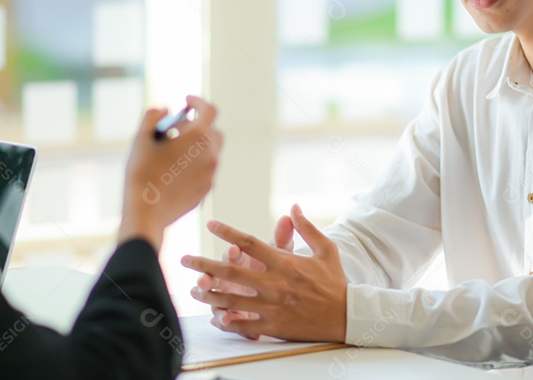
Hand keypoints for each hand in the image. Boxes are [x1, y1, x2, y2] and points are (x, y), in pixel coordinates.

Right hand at [118, 96, 221, 249]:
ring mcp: (211, 174)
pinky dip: (195, 164)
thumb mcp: (141, 138)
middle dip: (197, 125)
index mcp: (199, 137)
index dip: (198, 102)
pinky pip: (205, 170)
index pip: (209, 109)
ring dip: (196, 146)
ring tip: (172, 151)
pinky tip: (174, 171)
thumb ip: (152, 116)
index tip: (186, 102)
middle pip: (213, 131)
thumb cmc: (141, 173)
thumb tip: (164, 109)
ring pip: (210, 152)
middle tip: (176, 129)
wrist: (146, 213)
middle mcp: (211, 155)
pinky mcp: (206, 190)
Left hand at [182, 205, 346, 342]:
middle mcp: (274, 283)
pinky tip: (214, 317)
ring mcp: (272, 306)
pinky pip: (244, 325)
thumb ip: (306, 227)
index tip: (212, 224)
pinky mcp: (273, 325)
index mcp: (284, 262)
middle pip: (230, 271)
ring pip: (231, 300)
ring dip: (208, 294)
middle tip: (184, 259)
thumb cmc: (335, 281)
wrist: (347, 315)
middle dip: (204, 264)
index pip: (249, 243)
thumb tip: (293, 206)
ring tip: (193, 289)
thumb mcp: (325, 249)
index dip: (228, 232)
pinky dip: (227, 322)